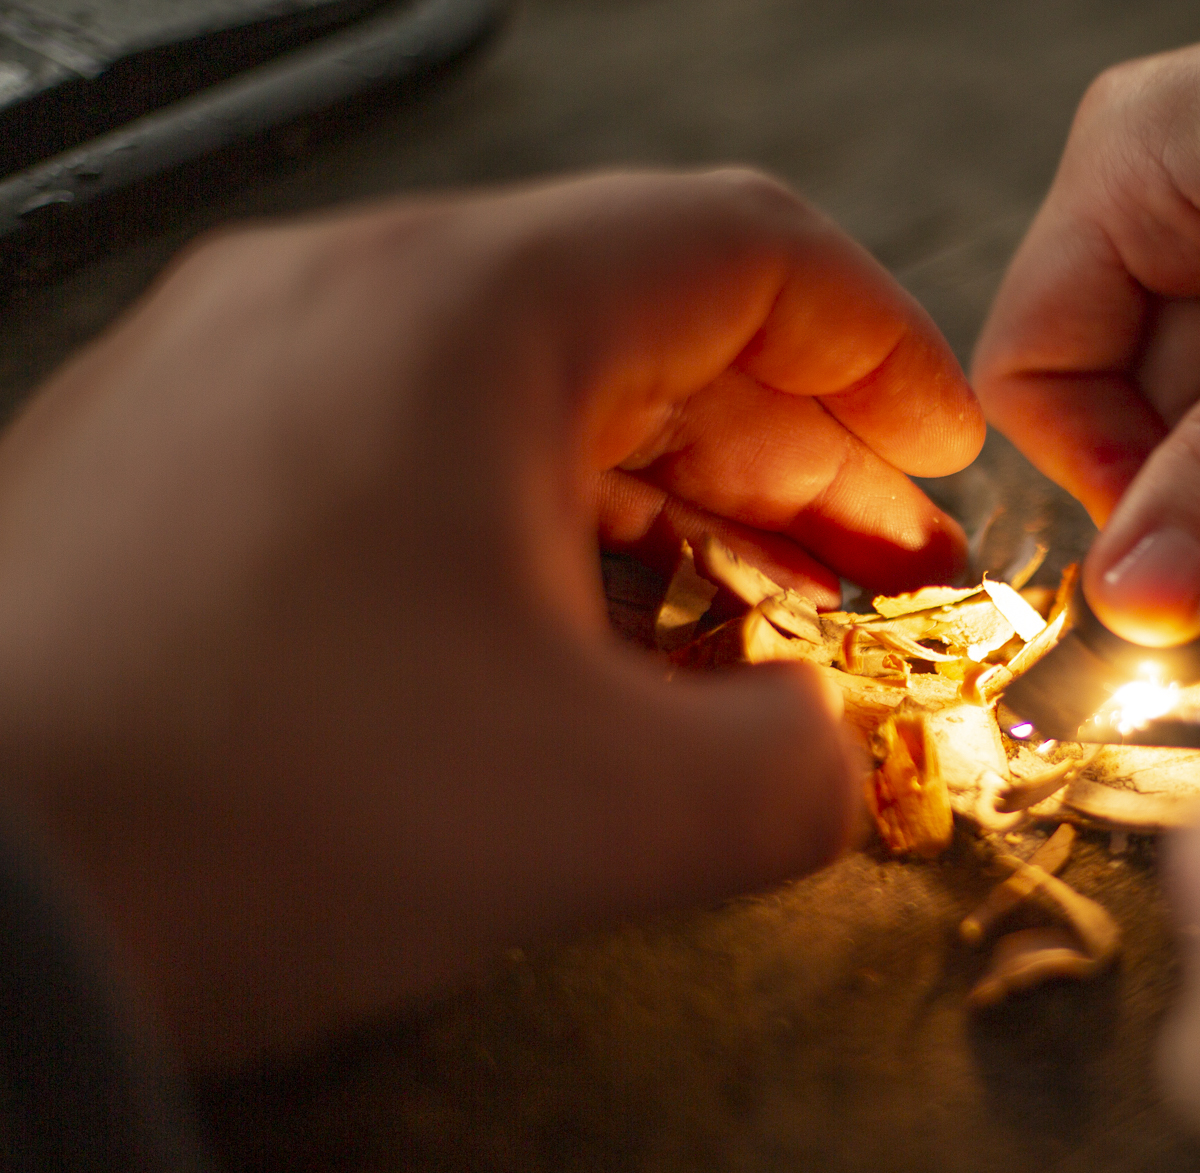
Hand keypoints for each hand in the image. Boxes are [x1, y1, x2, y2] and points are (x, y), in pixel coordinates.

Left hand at [0, 170, 982, 1064]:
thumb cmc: (236, 815)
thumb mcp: (610, 819)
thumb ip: (806, 777)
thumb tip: (835, 757)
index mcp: (467, 314)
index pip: (748, 248)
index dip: (883, 352)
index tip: (936, 453)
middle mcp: (342, 298)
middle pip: (642, 314)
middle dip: (792, 447)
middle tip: (870, 564)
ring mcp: (242, 371)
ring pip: (525, 386)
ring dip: (669, 491)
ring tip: (749, 609)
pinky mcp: (184, 467)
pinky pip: (416, 452)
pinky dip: (538, 525)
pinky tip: (578, 641)